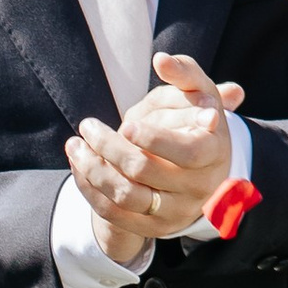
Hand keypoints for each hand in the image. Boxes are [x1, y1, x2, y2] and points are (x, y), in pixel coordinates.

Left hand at [67, 51, 246, 264]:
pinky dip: (90, 189)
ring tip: (74, 144)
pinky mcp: (152, 228)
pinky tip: (78, 165)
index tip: (126, 123)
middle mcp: (197, 189)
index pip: (186, 152)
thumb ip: (185, 73)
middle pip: (145, 171)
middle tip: (87, 125)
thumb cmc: (198, 123)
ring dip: (92, 169)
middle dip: (109, 146)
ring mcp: (174, 212)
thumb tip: (160, 59)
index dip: (155, 139)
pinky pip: (113, 213)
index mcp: (213, 154)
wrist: (202, 173)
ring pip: (125, 195)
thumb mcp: (201, 94)